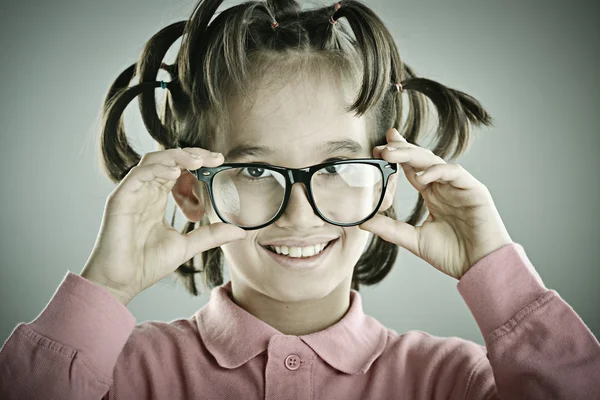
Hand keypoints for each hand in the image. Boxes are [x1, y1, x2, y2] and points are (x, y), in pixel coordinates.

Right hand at [80, 147, 246, 303]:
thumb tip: (239, 232)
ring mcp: (132, 194)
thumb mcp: (187, 246)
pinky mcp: (120, 199)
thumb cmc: (147, 264)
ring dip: (176, 157)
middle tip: (215, 157)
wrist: (121, 283)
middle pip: (167, 159)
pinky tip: (175, 174)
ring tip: (198, 162)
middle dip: (192, 154)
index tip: (219, 162)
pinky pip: (138, 175)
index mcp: (157, 199)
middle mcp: (144, 192)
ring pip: (153, 161)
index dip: (197, 162)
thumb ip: (211, 235)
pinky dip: (157, 169)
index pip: (177, 169)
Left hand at [358, 128, 512, 279]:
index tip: (377, 149)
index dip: (396, 157)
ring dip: (412, 155)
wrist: (480, 268)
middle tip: (381, 146)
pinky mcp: (474, 190)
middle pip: (421, 160)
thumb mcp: (414, 240)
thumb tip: (363, 222)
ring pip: (435, 161)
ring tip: (392, 154)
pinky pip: (454, 172)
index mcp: (433, 195)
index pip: (412, 169)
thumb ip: (390, 229)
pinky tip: (421, 177)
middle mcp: (445, 187)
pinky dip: (437, 171)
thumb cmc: (452, 255)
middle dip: (401, 150)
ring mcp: (459, 187)